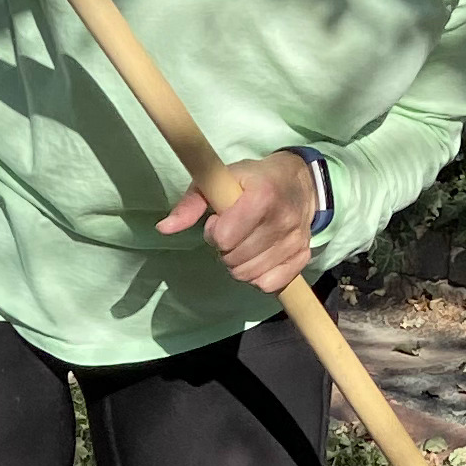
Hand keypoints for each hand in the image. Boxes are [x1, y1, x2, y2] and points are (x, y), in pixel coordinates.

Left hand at [158, 145, 318, 295]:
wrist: (298, 184)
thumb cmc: (251, 181)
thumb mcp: (218, 181)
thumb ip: (190, 204)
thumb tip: (163, 228)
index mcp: (262, 196)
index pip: (225, 237)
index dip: (214, 232)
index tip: (219, 220)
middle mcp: (283, 220)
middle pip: (235, 260)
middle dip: (225, 250)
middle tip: (233, 233)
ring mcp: (295, 241)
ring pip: (249, 276)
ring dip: (239, 264)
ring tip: (244, 243)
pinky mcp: (302, 257)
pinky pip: (270, 284)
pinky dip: (258, 277)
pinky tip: (258, 258)